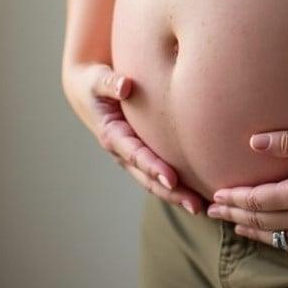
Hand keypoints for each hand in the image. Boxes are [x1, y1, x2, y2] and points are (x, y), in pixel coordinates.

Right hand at [61, 62, 203, 214]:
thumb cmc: (94, 83)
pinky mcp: (141, 152)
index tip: (172, 178)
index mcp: (112, 135)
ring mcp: (131, 155)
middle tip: (195, 205)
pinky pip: (157, 172)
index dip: (153, 167)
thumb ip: (109, 83)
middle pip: (147, 177)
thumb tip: (125, 85)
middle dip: (171, 193)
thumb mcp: (97, 81)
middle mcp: (122, 151)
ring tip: (200, 206)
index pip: (135, 154)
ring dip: (176, 195)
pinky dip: (175, 184)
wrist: (86, 91)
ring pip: (154, 180)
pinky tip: (195, 191)